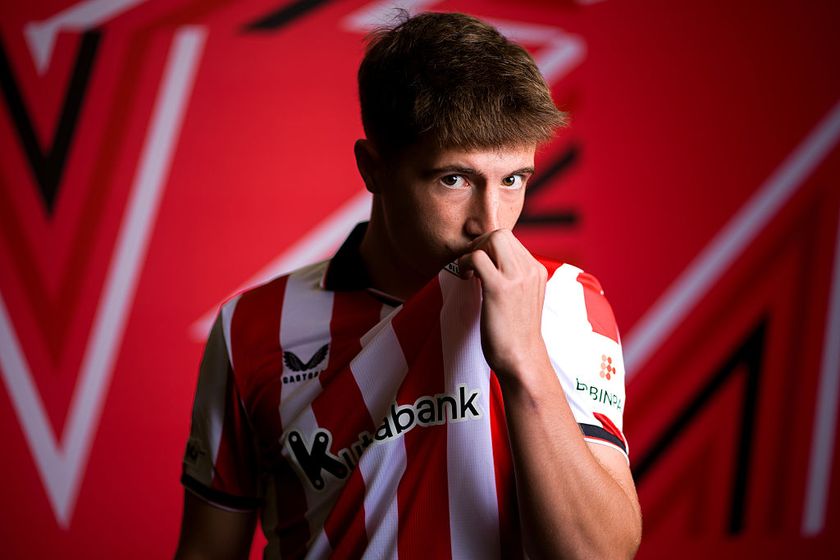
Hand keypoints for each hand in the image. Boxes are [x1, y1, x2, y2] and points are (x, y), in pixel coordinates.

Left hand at [456, 229, 549, 379]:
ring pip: (492, 239)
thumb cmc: (516, 333)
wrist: (521, 359)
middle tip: (470, 263)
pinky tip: (465, 277)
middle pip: (501, 234)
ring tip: (468, 271)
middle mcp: (530, 270)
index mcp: (537, 271)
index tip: (478, 262)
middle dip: (480, 243)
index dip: (489, 247)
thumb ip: (513, 279)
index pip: (511, 241)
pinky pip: (478, 257)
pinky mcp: (499, 289)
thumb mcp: (522, 299)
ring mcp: (516, 278)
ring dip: (473, 251)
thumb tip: (488, 262)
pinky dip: (465, 262)